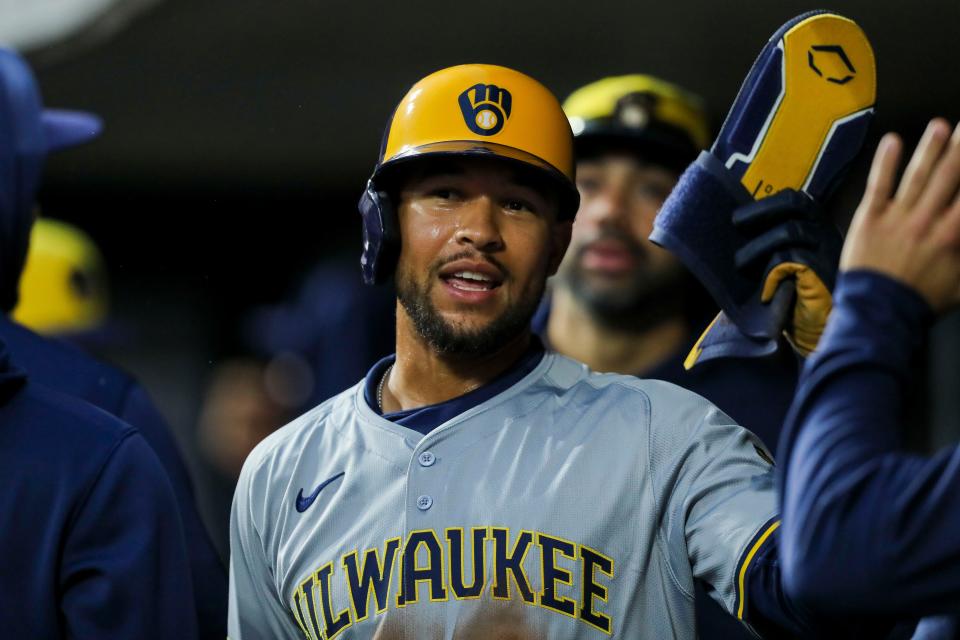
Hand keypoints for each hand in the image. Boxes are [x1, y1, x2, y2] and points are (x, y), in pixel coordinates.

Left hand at [732, 189, 842, 354]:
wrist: (820, 328)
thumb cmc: (795, 295)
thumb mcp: (783, 262)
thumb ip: (771, 242)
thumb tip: (733, 229)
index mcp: (816, 226)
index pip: (795, 199)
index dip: (766, 204)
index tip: (737, 218)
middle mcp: (826, 232)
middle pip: (796, 203)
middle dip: (760, 211)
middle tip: (735, 224)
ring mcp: (829, 250)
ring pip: (791, 231)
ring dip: (758, 246)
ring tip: (740, 265)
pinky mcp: (826, 272)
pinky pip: (794, 259)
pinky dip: (772, 272)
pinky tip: (764, 290)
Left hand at [842, 119, 959, 312]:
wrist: (878, 312)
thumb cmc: (918, 301)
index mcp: (953, 234)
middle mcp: (927, 220)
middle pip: (950, 176)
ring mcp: (898, 217)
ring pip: (918, 175)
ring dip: (930, 148)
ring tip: (940, 127)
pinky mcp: (869, 219)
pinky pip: (879, 185)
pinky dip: (885, 162)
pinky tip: (892, 142)